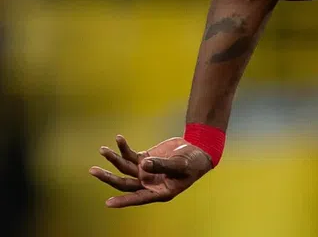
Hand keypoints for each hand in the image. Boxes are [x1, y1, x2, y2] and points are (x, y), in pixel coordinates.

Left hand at [89, 134, 212, 207]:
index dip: (123, 201)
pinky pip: (130, 155)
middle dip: (109, 177)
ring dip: (113, 159)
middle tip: (94, 171)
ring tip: (103, 150)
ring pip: (124, 168)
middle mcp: (149, 184)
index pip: (138, 198)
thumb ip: (162, 165)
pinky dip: (124, 148)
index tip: (108, 203)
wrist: (198, 150)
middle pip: (124, 182)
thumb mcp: (181, 165)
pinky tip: (119, 139)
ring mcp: (145, 172)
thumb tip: (143, 164)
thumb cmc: (193, 162)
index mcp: (159, 191)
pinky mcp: (145, 159)